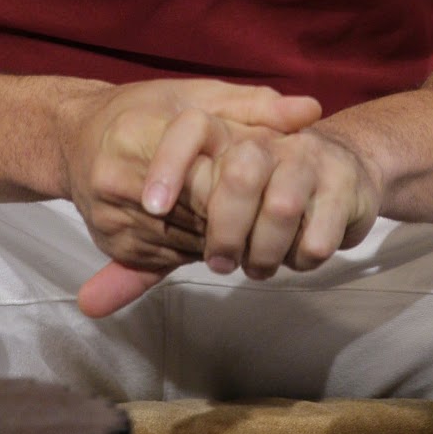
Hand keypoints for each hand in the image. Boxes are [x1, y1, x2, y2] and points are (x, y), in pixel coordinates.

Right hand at [57, 79, 321, 315]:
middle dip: (239, 209)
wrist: (73, 137)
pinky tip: (221, 234)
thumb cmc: (144, 109)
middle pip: (196, 207)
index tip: (267, 180)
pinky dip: (201, 247)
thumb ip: (253, 104)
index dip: (239, 179)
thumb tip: (311, 110)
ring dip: (226, 235)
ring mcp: (110, 217)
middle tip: (279, 207)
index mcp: (136, 131)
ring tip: (260, 223)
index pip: (198, 165)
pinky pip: (169, 256)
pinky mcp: (112, 245)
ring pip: (187, 238)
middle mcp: (115, 177)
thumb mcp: (195, 94)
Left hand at [152, 122, 380, 281]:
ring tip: (259, 265)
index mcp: (225, 135)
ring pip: (280, 205)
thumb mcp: (191, 227)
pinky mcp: (343, 181)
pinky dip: (301, 259)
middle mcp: (265, 139)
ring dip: (265, 252)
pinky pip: (317, 235)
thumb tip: (89, 305)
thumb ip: (142, 262)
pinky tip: (298, 255)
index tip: (153, 209)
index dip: (169, 164)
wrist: (340, 170)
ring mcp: (307, 156)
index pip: (191, 128)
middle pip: (238, 170)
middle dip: (226, 229)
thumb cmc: (252, 201)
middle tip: (219, 260)